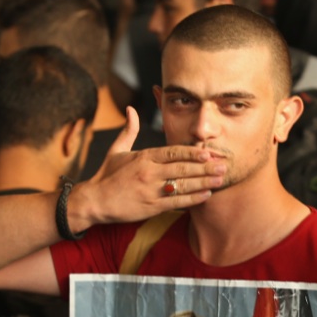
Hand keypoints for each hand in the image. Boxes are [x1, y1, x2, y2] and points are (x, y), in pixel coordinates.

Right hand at [72, 108, 225, 228]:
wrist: (93, 201)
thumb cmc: (106, 175)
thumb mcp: (116, 150)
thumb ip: (129, 130)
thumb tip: (131, 109)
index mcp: (144, 157)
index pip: (173, 152)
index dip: (193, 152)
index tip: (208, 151)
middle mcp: (149, 172)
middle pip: (183, 167)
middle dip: (205, 166)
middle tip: (223, 164)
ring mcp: (151, 190)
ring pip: (183, 184)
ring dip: (204, 182)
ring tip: (220, 179)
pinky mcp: (151, 207)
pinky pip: (176, 202)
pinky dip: (193, 199)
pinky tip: (206, 195)